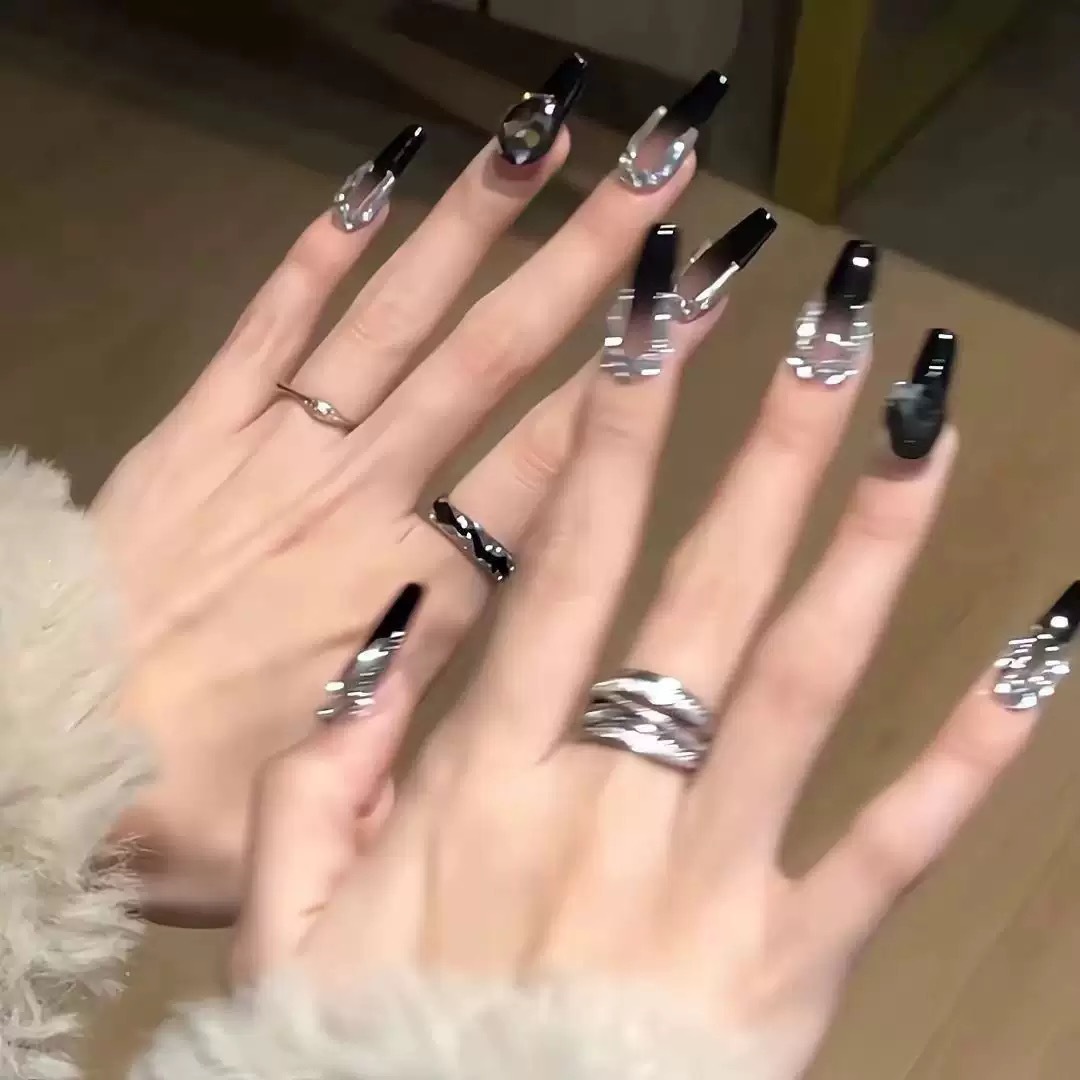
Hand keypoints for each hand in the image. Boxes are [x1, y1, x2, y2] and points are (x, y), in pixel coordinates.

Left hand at [91, 66, 742, 923]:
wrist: (30, 756)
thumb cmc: (189, 805)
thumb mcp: (341, 812)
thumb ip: (450, 712)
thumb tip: (515, 648)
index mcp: (406, 599)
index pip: (545, 470)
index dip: (630, 386)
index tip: (690, 307)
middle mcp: (355, 501)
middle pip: (490, 364)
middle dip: (584, 266)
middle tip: (659, 174)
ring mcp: (272, 451)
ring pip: (392, 320)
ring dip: (472, 226)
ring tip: (543, 138)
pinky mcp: (194, 430)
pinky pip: (268, 325)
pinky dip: (321, 250)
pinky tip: (379, 174)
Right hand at [234, 240, 1070, 1078]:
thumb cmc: (378, 1056)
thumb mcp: (288, 919)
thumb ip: (324, 772)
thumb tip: (394, 634)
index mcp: (487, 778)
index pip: (567, 563)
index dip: (616, 433)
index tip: (660, 321)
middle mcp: (608, 801)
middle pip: (699, 587)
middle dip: (764, 442)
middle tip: (832, 327)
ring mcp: (712, 878)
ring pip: (802, 681)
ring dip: (869, 547)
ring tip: (926, 429)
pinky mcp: (792, 963)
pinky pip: (892, 844)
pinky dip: (972, 750)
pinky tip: (1041, 647)